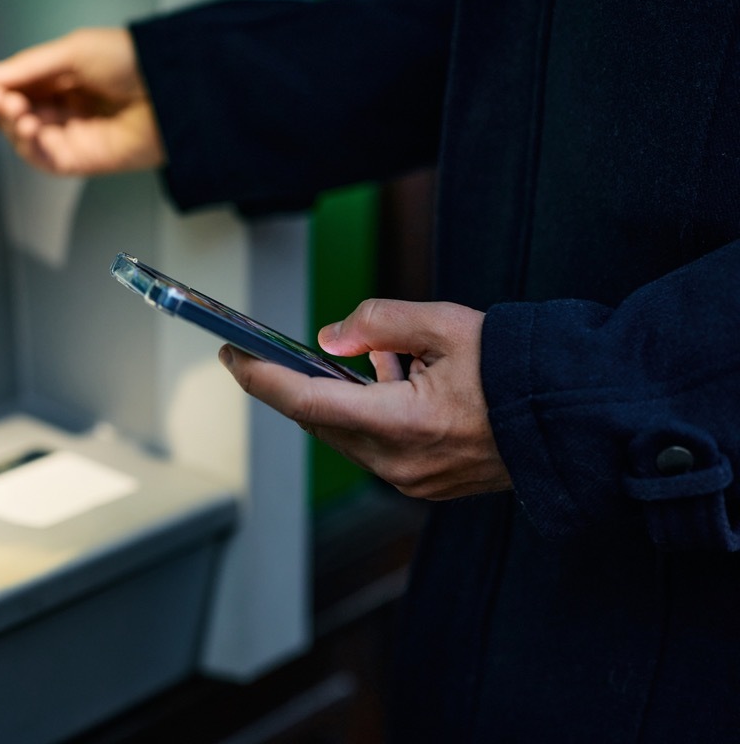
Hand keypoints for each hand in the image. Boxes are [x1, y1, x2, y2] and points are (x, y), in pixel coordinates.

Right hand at [0, 28, 165, 175]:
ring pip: (25, 138)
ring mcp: (74, 136)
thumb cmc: (135, 63)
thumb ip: (28, 67)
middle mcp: (68, 108)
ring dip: (10, 124)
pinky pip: (44, 159)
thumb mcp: (73, 51)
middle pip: (17, 115)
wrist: (172, 91)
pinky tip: (28, 127)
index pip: (19, 87)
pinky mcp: (82, 160)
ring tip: (12, 108)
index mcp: (66, 78)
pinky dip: (28, 145)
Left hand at [219, 299, 510, 499]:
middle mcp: (400, 462)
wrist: (575, 423)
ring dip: (346, 395)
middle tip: (286, 348)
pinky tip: (402, 381)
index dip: (261, 377)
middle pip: (322, 420)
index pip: (307, 402)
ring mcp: (412, 480)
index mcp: (405, 423)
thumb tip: (330, 338)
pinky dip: (372, 411)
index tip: (231, 356)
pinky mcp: (423, 484)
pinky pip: (375, 446)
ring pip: (347, 433)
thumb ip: (381, 323)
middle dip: (303, 381)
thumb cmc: (520, 373)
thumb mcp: (449, 325)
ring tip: (389, 359)